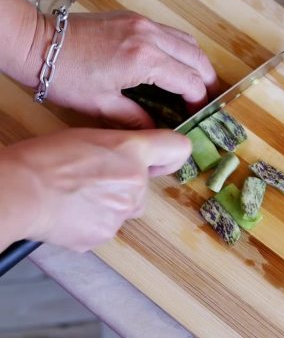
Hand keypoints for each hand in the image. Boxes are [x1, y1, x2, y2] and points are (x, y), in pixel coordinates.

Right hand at [0, 128, 189, 251]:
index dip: (171, 154)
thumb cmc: (44, 159)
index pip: (178, 148)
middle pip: (145, 184)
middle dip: (126, 184)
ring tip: (76, 196)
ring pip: (126, 207)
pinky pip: (107, 226)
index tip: (161, 160)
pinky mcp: (107, 234)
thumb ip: (121, 148)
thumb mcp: (89, 137)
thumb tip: (129, 158)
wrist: (19, 192)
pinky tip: (71, 213)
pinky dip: (92, 221)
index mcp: (133, 150)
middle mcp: (136, 180)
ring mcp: (124, 210)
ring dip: (109, 203)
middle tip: (92, 179)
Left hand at [20, 11, 218, 128]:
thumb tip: (159, 130)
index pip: (189, 81)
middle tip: (208, 99)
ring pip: (186, 41)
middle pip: (196, 57)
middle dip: (207, 80)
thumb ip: (136, 119)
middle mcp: (150, 36)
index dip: (198, 101)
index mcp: (144, 60)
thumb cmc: (64, 76)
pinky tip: (175, 64)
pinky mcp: (134, 18)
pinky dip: (180, 49)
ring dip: (197, 62)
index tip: (197, 115)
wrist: (37, 43)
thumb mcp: (101, 105)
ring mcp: (143, 23)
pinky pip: (169, 32)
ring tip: (197, 81)